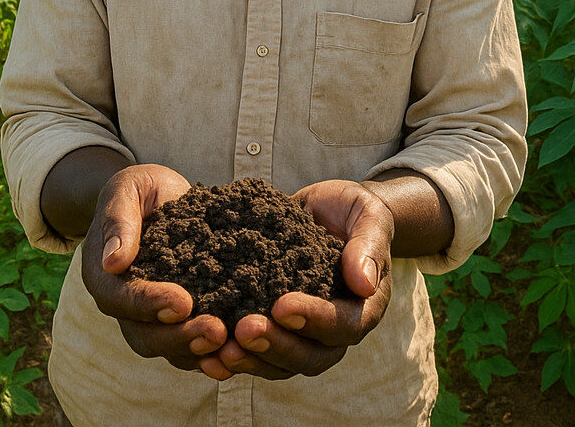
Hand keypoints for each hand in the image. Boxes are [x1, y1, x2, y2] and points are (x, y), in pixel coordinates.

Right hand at [82, 164, 228, 371]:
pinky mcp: (178, 321)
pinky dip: (212, 354)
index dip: (150, 304)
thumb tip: (113, 261)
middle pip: (144, 336)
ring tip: (230, 346)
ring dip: (199, 351)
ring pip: (169, 349)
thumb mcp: (128, 189)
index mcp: (105, 275)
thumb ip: (119, 220)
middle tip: (216, 331)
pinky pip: (191, 347)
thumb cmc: (141, 190)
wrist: (161, 198)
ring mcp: (151, 318)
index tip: (183, 302)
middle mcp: (124, 305)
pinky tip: (239, 351)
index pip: (121, 299)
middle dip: (180, 337)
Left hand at [199, 179, 394, 380]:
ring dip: (252, 360)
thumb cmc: (353, 211)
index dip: (314, 320)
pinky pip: (258, 354)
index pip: (344, 325)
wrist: (327, 210)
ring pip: (282, 364)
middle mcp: (335, 330)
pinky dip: (235, 358)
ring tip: (221, 350)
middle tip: (243, 330)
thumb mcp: (367, 216)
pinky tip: (207, 356)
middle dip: (276, 346)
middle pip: (311, 356)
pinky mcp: (276, 329)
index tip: (282, 305)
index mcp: (363, 306)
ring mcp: (304, 335)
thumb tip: (364, 285)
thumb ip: (367, 245)